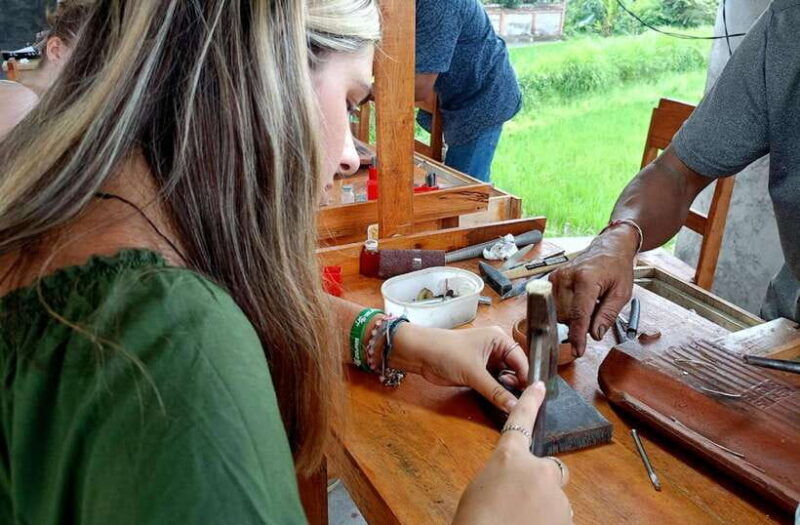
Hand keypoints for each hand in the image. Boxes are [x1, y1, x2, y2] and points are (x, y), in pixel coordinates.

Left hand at [391, 324, 527, 412]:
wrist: (420, 354)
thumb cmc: (446, 352)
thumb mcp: (473, 373)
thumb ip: (495, 391)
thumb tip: (515, 408)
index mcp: (499, 339)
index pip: (521, 360)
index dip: (526, 378)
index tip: (531, 397)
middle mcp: (496, 348)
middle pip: (515, 370)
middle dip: (517, 385)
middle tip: (519, 403)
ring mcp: (487, 360)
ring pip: (504, 378)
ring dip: (506, 391)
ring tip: (510, 405)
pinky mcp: (478, 372)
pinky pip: (493, 383)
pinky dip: (496, 393)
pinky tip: (501, 403)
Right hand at [453, 383, 571, 524]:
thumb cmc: (475, 520)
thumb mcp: (482, 487)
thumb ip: (504, 474)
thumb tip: (516, 482)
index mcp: (509, 457)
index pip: (521, 421)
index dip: (531, 402)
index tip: (540, 387)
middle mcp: (537, 469)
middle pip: (551, 468)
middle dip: (543, 481)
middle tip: (522, 500)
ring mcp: (555, 494)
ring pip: (555, 497)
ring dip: (543, 507)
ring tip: (519, 520)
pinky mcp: (566, 516)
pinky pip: (559, 517)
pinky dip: (548, 522)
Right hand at [548, 227, 637, 356]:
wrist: (608, 247)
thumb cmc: (617, 268)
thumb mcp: (622, 293)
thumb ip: (607, 315)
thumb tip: (595, 335)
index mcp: (586, 279)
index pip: (578, 314)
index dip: (578, 336)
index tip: (578, 351)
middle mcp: (566, 277)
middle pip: (566, 316)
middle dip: (579, 323)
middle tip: (595, 311)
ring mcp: (555, 277)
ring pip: (557, 313)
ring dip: (572, 316)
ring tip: (587, 302)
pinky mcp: (550, 278)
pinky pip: (554, 304)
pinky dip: (565, 308)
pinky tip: (576, 300)